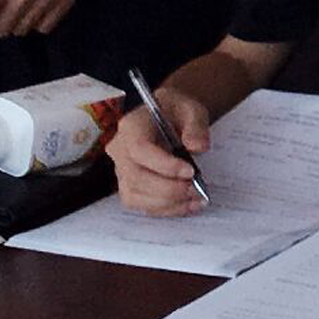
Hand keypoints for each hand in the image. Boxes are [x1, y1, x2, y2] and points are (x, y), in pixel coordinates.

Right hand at [106, 87, 212, 216]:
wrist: (167, 117)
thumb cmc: (175, 111)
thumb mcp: (191, 109)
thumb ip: (196, 126)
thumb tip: (198, 147)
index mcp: (131, 126)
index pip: (140, 149)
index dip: (164, 165)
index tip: (191, 171)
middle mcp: (120, 149)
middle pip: (136, 177)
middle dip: (169, 189)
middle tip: (196, 189)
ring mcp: (122, 170)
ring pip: (135, 196)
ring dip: (168, 203)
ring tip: (196, 199)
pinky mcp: (129, 185)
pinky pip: (141, 204)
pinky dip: (165, 209)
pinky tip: (188, 204)